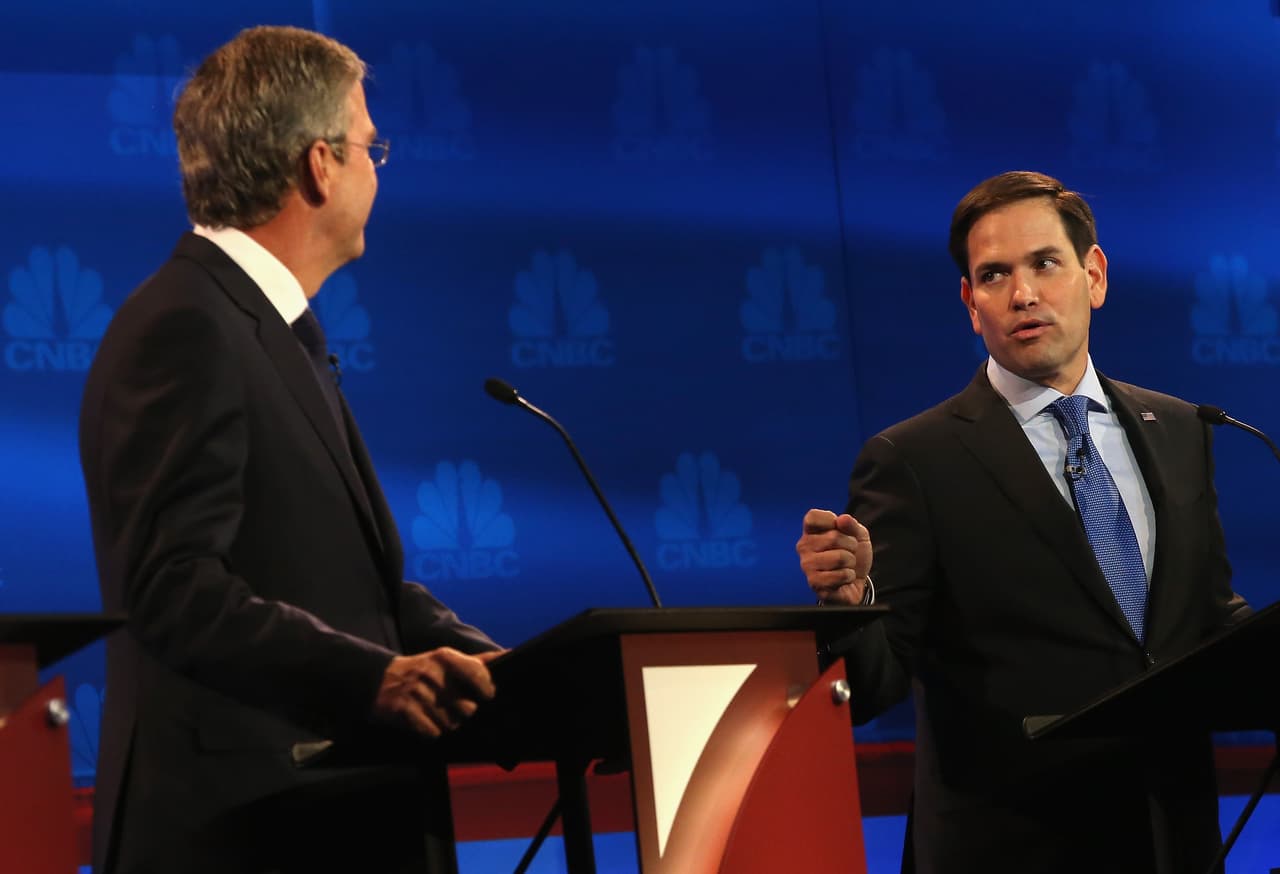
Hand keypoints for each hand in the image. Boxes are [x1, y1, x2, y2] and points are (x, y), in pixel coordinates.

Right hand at [373, 648, 500, 737]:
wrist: (380, 680)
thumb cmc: (424, 670)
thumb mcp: (447, 659)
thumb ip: (478, 661)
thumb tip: (508, 654)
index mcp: (446, 657)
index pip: (478, 673)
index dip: (487, 689)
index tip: (488, 696)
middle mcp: (433, 673)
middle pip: (468, 708)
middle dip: (464, 713)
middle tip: (455, 709)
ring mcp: (417, 693)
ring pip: (451, 724)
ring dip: (448, 724)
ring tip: (438, 714)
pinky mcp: (404, 711)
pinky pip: (432, 733)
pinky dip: (432, 732)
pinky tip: (426, 721)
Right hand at [796, 508, 872, 604]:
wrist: (856, 582)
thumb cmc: (852, 555)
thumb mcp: (858, 535)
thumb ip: (851, 524)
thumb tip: (842, 519)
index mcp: (811, 531)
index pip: (812, 516)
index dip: (831, 520)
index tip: (839, 529)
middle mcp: (804, 547)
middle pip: (833, 537)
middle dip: (851, 546)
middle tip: (848, 552)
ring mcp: (807, 565)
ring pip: (839, 557)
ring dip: (850, 562)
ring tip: (845, 565)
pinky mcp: (814, 582)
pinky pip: (841, 575)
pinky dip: (849, 576)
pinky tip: (843, 578)